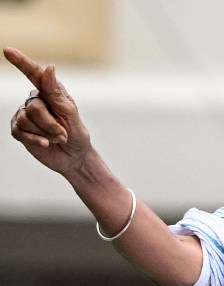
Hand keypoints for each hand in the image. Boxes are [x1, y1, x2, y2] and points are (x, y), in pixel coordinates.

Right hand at [5, 47, 92, 176]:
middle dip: (51, 124)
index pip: (34, 75)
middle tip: (63, 134)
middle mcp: (35, 100)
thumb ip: (56, 92)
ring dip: (46, 133)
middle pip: (34, 107)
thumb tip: (49, 68)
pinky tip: (45, 143)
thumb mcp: (70, 114)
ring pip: (26, 120)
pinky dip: (35, 140)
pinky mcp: (19, 130)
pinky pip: (19, 131)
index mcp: (49, 92)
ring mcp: (25, 115)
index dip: (21, 63)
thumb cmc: (76, 133)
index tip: (8, 51)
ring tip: (57, 138)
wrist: (74, 157)